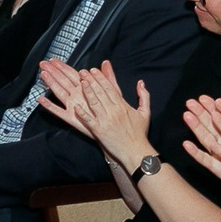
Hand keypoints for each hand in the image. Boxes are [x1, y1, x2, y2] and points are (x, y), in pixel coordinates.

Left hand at [37, 60, 153, 167]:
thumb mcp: (145, 112)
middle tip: (83, 72)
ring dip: (87, 92)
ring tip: (80, 82)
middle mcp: (113, 110)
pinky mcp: (99, 130)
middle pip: (100, 92)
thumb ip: (144, 96)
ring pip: (94, 102)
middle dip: (91, 80)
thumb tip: (141, 82)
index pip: (110, 88)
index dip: (101, 78)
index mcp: (123, 105)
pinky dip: (82, 113)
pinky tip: (75, 106)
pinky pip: (88, 120)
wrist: (136, 151)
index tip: (94, 70)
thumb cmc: (140, 133)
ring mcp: (105, 120)